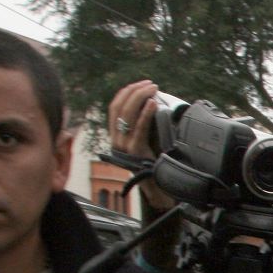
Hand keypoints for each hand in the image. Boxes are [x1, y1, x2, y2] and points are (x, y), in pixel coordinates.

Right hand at [105, 79, 172, 211]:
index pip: (114, 108)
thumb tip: (153, 104)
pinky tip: (153, 103)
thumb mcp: (146, 143)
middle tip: (150, 84)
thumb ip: (144, 127)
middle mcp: (116, 140)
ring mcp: (124, 146)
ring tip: (153, 89)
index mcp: (116, 136)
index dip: (126, 93)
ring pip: (127, 114)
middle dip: (135, 91)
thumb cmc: (155, 164)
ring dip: (141, 97)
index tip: (139, 84)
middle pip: (119, 107)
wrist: (158, 188)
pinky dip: (146, 113)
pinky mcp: (135, 151)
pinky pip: (139, 128)